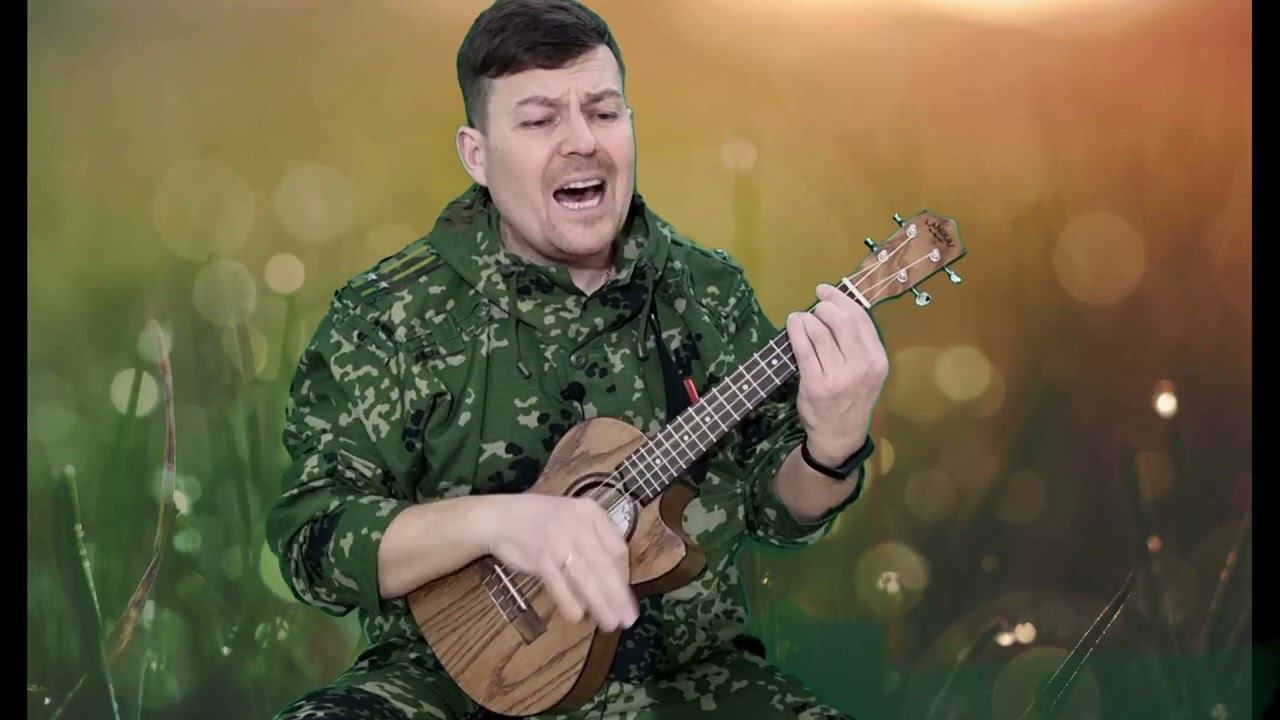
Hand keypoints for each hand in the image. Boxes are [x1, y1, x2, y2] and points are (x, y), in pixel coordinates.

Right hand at [486, 495, 637, 631]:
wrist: (500, 517)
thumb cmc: (541, 522)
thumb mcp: (573, 519)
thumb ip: (594, 543)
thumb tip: (615, 582)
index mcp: (591, 512)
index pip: (617, 548)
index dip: (624, 576)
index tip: (627, 597)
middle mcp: (578, 523)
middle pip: (605, 565)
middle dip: (618, 596)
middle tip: (628, 620)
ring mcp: (558, 539)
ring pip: (586, 577)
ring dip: (600, 604)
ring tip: (609, 623)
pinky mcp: (540, 556)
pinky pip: (559, 584)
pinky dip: (570, 602)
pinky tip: (578, 617)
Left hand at [786, 283, 888, 465]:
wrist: (840, 435)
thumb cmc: (852, 399)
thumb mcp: (868, 372)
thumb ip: (859, 344)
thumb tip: (836, 307)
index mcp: (877, 361)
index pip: (862, 319)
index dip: (842, 299)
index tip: (827, 291)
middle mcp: (861, 367)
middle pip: (842, 321)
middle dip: (825, 306)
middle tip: (815, 305)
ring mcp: (838, 377)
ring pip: (820, 332)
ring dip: (807, 318)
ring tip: (801, 318)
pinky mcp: (816, 384)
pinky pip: (803, 348)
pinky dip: (796, 330)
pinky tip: (793, 325)